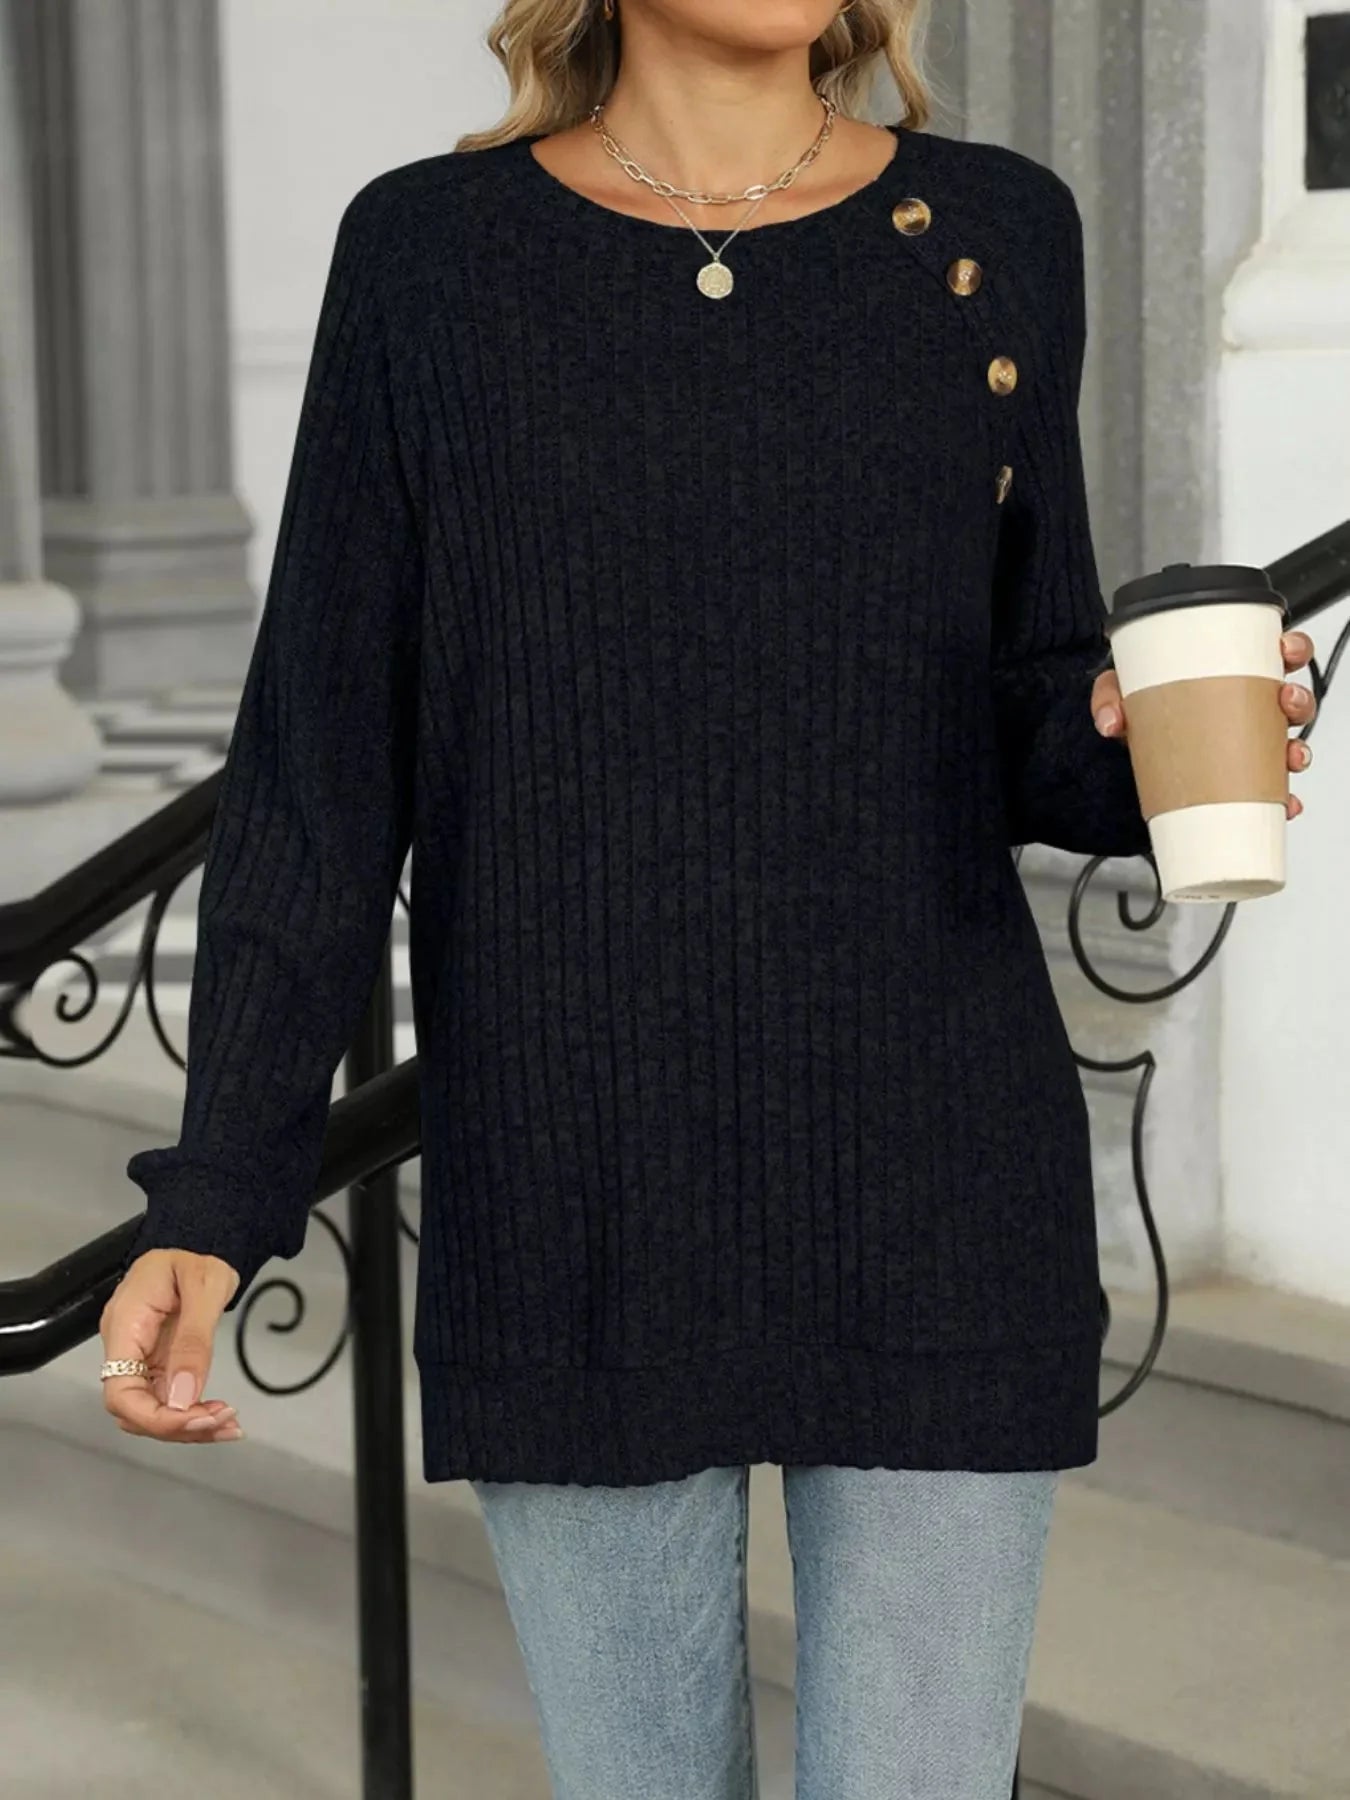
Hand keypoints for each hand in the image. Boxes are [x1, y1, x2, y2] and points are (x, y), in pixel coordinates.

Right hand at [100, 1250, 243, 1443]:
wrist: (198, 1242)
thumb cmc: (197, 1255)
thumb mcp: (205, 1286)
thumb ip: (195, 1341)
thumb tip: (184, 1397)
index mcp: (125, 1325)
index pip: (119, 1393)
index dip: (154, 1418)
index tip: (196, 1420)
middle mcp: (125, 1348)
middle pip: (134, 1410)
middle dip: (177, 1426)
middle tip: (224, 1424)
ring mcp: (140, 1359)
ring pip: (151, 1412)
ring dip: (188, 1427)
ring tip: (230, 1426)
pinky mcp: (157, 1364)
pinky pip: (168, 1400)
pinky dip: (193, 1414)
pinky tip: (221, 1418)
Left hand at [1091, 629, 1317, 820]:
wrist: (1124, 746)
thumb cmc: (1135, 706)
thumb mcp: (1119, 690)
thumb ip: (1110, 697)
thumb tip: (1112, 721)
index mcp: (1228, 672)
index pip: (1273, 652)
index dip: (1292, 649)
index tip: (1287, 652)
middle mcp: (1244, 706)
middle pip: (1289, 698)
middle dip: (1298, 699)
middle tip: (1285, 701)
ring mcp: (1245, 743)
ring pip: (1287, 742)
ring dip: (1296, 748)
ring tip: (1289, 755)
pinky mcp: (1238, 777)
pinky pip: (1271, 789)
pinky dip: (1281, 797)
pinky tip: (1284, 803)